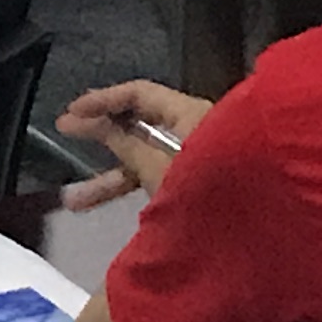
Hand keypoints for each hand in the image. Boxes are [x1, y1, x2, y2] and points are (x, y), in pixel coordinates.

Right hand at [53, 77, 212, 209]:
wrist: (254, 227)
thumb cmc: (207, 188)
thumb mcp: (157, 167)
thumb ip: (123, 144)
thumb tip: (91, 122)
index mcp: (189, 113)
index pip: (139, 93)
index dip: (102, 100)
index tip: (71, 113)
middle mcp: (194, 128)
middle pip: (141, 124)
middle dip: (101, 137)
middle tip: (66, 134)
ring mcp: (197, 157)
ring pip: (147, 157)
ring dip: (111, 176)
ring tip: (73, 201)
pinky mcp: (197, 181)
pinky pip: (157, 174)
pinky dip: (134, 184)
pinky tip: (109, 206)